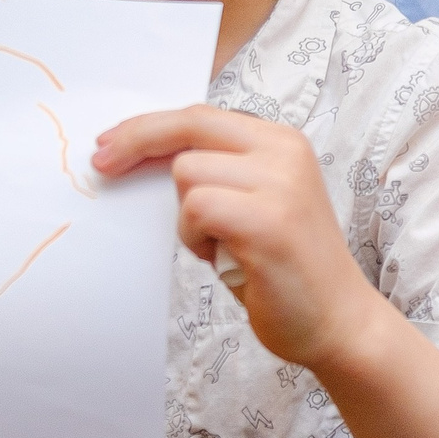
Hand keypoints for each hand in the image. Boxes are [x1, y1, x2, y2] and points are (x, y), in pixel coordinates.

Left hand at [93, 107, 378, 372]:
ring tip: (218, 246)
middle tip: (100, 165)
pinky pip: (197, 208)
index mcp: (283, 142)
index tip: (110, 145)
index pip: (201, 117)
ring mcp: (280, 183)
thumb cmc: (286, 269)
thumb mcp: (259, 201)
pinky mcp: (268, 220)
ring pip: (187, 173)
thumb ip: (221, 171)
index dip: (148, 127)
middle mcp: (285, 152)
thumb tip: (146, 154)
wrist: (338, 320)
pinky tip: (222, 258)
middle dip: (136, 142)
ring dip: (186, 216)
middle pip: (189, 126)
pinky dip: (195, 238)